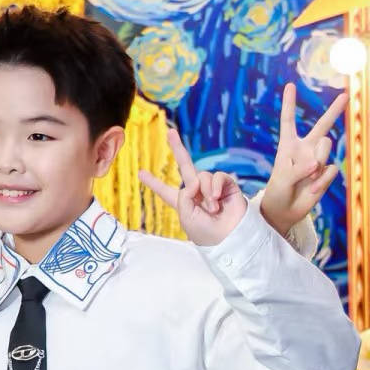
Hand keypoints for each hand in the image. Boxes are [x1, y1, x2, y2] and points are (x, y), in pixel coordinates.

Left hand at [139, 126, 249, 246]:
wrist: (229, 237)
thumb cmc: (206, 232)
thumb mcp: (186, 215)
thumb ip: (184, 195)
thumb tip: (195, 181)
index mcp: (183, 203)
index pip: (166, 191)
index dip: (154, 182)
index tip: (141, 173)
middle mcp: (197, 193)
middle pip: (186, 166)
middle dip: (178, 148)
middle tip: (170, 132)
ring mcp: (212, 188)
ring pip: (202, 175)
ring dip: (205, 192)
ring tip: (211, 209)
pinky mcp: (227, 186)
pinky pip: (217, 176)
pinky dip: (215, 186)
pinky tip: (217, 199)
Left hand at [259, 84, 344, 235]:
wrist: (285, 211)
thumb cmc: (278, 192)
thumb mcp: (282, 179)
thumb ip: (299, 169)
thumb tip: (318, 164)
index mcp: (288, 145)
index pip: (289, 120)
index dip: (289, 103)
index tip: (290, 86)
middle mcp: (305, 148)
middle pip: (322, 125)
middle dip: (334, 110)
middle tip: (345, 95)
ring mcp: (318, 160)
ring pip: (326, 149)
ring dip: (317, 162)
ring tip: (308, 177)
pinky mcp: (326, 173)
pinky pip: (330, 170)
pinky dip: (321, 181)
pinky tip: (313, 188)